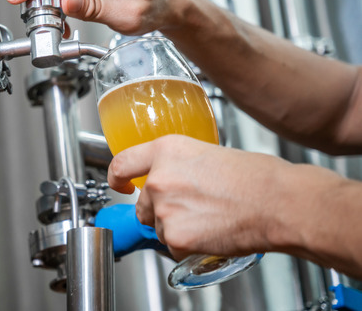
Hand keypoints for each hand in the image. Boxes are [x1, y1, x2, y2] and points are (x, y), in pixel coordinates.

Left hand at [106, 135, 289, 259]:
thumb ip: (179, 164)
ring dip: (176, 227)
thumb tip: (170, 177)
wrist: (279, 203)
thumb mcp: (208, 153)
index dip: (117, 178)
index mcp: (166, 150)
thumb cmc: (257, 178)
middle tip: (193, 209)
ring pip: (157, 226)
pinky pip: (172, 246)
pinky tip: (211, 232)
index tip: (120, 184)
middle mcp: (158, 177)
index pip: (122, 163)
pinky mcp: (175, 236)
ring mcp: (164, 208)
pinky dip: (188, 245)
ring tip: (209, 218)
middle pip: (142, 203)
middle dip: (160, 210)